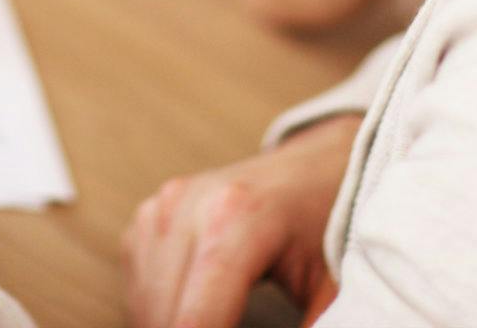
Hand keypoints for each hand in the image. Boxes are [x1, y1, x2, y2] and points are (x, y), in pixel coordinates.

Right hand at [123, 114, 359, 327]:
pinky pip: (138, 288)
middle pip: (164, 319)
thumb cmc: (333, 223)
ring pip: (145, 309)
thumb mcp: (338, 288)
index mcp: (237, 218)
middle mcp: (188, 207)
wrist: (318, 165)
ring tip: (220, 326)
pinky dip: (160, 319)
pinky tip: (195, 322)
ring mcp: (161, 208)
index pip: (196, 321)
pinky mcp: (148, 217)